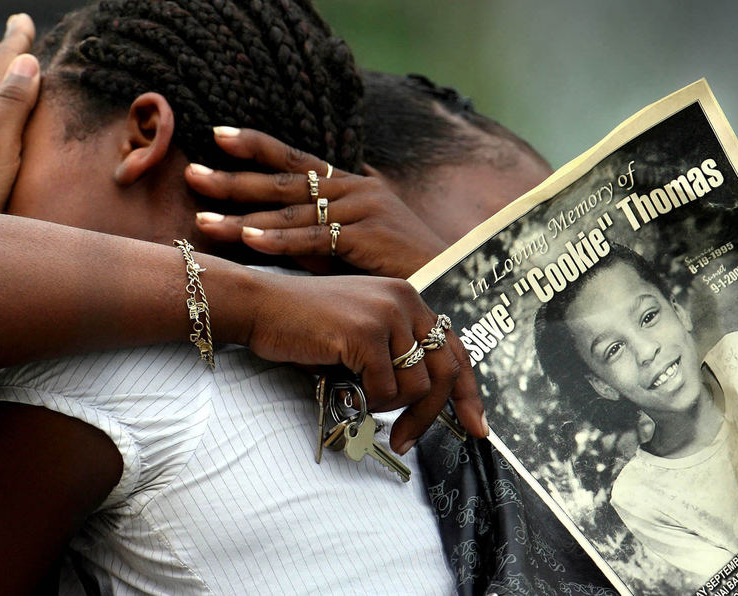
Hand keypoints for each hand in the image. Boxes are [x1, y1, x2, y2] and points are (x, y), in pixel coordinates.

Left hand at [0, 14, 39, 216]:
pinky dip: (2, 104)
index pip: (1, 67)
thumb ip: (12, 105)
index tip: (23, 19)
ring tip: (15, 64)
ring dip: (4, 76)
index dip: (15, 43)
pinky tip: (1, 116)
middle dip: (9, 53)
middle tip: (20, 28)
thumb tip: (28, 61)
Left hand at [186, 127, 448, 277]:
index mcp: (350, 181)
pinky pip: (313, 238)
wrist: (449, 280)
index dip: (256, 145)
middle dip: (234, 177)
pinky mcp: (367, 236)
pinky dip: (279, 240)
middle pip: (283, 180)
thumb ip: (317, 228)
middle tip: (191, 173)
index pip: (295, 158)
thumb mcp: (352, 238)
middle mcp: (354, 187)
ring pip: (291, 211)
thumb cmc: (396, 263)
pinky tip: (247, 240)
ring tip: (203, 216)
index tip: (218, 134)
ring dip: (244, 215)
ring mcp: (362, 208)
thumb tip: (272, 229)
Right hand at [244, 269, 487, 452]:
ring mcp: (386, 314)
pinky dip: (367, 400)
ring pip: (416, 386)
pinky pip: (385, 389)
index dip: (468, 392)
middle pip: (444, 372)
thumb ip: (394, 349)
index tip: (476, 426)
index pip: (454, 348)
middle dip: (428, 416)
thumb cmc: (304, 326)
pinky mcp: (366, 332)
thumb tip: (423, 397)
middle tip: (404, 440)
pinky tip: (344, 387)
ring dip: (387, 406)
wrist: (261, 307)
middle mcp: (404, 299)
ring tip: (358, 397)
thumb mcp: (360, 329)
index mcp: (407, 296)